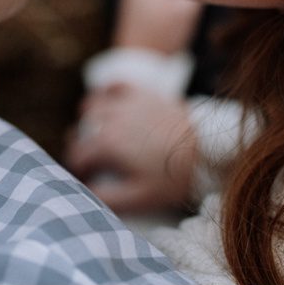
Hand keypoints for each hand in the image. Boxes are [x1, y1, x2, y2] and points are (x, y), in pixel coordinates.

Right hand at [65, 83, 198, 213]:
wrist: (206, 150)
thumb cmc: (174, 177)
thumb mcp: (141, 197)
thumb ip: (108, 198)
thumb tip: (85, 194)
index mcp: (106, 144)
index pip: (77, 155)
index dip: (77, 170)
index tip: (85, 179)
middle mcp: (111, 119)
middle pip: (80, 130)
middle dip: (80, 146)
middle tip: (92, 162)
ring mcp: (126, 103)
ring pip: (92, 105)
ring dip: (88, 119)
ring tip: (96, 134)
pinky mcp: (142, 94)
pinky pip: (115, 86)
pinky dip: (107, 93)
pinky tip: (110, 105)